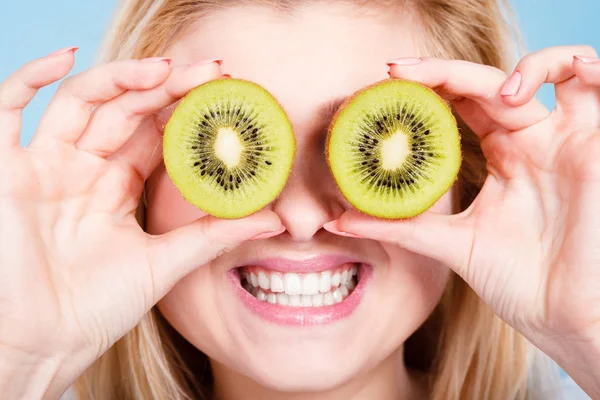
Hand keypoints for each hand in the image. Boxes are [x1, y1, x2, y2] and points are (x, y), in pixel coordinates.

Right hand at [0, 50, 282, 397]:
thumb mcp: (164, 264)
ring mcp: (45, 167)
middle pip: (126, 111)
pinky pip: (7, 109)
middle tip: (211, 72)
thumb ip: (214, 236)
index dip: (187, 110)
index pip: (155, 134)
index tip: (226, 92)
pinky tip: (66, 57)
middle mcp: (83, 170)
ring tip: (166, 70)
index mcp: (117, 188)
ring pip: (81, 103)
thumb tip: (276, 221)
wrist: (43, 348)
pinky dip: (30, 77)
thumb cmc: (95, 309)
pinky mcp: (6, 171)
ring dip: (121, 79)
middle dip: (168, 88)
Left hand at [325, 46, 599, 391]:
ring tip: (464, 88)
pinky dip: (569, 66)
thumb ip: (399, 225)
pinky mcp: (592, 145)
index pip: (462, 105)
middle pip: (487, 85)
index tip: (382, 87)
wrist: (564, 321)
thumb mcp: (450, 244)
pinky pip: (592, 83)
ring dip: (503, 67)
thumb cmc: (519, 284)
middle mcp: (531, 143)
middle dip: (440, 72)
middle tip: (395, 73)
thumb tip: (337, 219)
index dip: (427, 89)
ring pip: (544, 71)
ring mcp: (562, 140)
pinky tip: (522, 87)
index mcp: (503, 159)